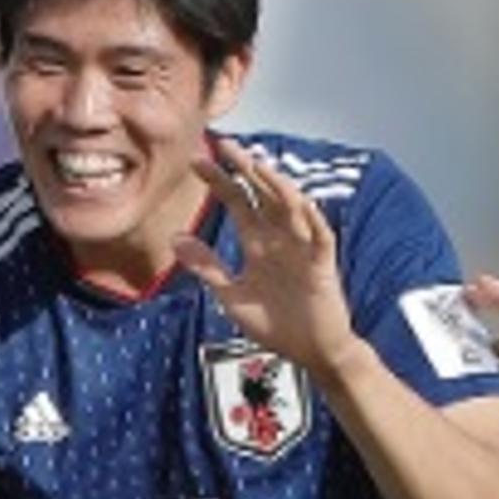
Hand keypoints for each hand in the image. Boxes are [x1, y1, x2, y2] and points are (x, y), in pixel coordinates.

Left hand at [174, 135, 353, 372]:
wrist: (311, 353)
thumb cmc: (276, 325)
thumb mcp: (232, 296)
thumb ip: (208, 267)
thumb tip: (175, 237)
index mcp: (258, 244)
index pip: (238, 202)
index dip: (219, 181)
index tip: (196, 161)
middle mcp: (280, 240)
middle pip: (263, 195)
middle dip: (246, 169)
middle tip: (225, 145)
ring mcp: (302, 250)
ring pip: (292, 208)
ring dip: (276, 186)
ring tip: (258, 167)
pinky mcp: (322, 267)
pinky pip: (320, 238)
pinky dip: (313, 221)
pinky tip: (302, 204)